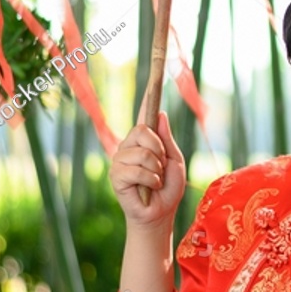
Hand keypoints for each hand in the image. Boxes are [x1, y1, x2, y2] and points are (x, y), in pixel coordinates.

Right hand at [110, 110, 186, 230]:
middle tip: (161, 167)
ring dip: (156, 170)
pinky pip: (135, 170)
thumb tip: (161, 114)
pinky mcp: (116, 176)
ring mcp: (120, 161)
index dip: (146, 99)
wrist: (161, 213)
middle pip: (141, 130)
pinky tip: (150, 188)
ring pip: (141, 153)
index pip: (143, 116)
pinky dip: (150, 180)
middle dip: (158, 149)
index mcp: (143, 141)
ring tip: (155, 180)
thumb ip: (167, 139)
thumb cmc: (168, 188)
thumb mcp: (174, 160)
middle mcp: (128, 147)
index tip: (154, 78)